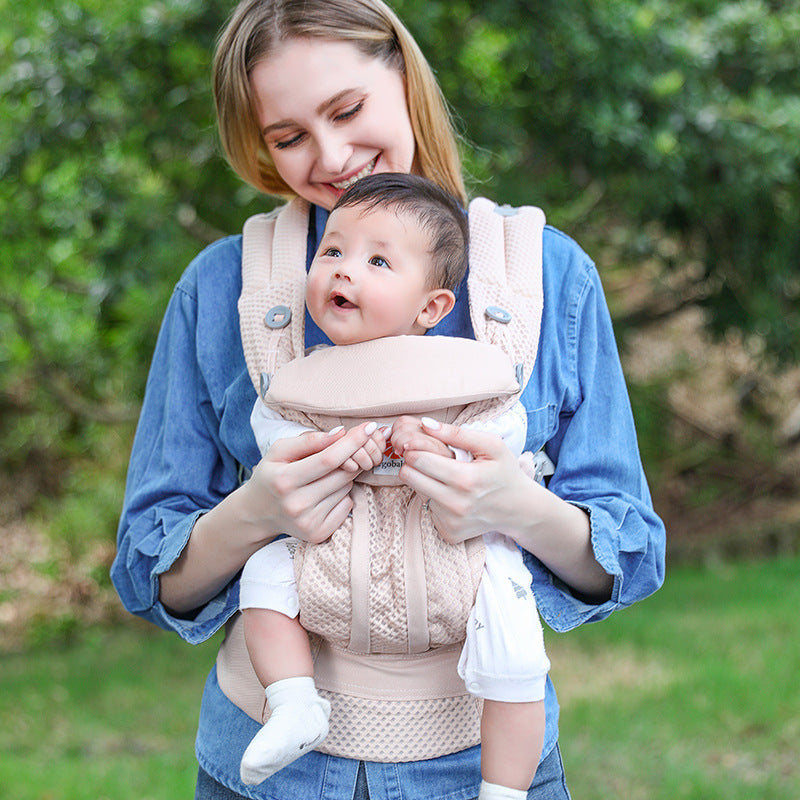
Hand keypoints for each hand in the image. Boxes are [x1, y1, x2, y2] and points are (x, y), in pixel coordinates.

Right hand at [245, 421, 386, 544]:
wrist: (258, 512)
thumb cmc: (272, 475)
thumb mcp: (279, 451)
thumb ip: (308, 440)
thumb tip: (340, 433)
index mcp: (284, 480)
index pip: (328, 459)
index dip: (352, 442)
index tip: (369, 427)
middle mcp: (296, 504)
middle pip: (343, 474)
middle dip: (350, 458)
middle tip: (341, 454)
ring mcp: (308, 522)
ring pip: (347, 488)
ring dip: (343, 477)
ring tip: (321, 478)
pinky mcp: (318, 534)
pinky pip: (347, 505)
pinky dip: (342, 496)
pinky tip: (323, 495)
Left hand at [398, 418, 540, 545]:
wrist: (521, 509)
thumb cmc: (505, 472)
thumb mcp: (491, 445)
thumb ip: (457, 432)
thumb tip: (426, 425)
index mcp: (465, 479)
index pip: (417, 459)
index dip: (415, 448)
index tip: (421, 446)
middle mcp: (456, 504)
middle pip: (409, 477)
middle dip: (414, 464)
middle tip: (429, 460)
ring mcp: (451, 522)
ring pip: (416, 492)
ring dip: (426, 482)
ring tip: (447, 478)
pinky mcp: (449, 533)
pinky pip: (427, 511)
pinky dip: (435, 501)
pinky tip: (453, 497)